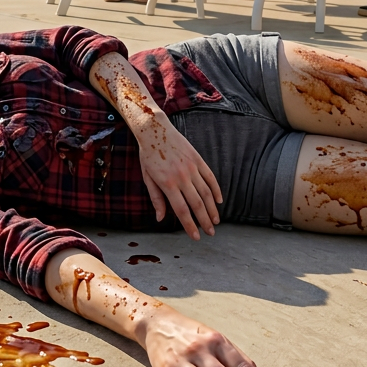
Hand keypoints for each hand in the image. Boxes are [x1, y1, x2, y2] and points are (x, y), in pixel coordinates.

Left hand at [132, 110, 221, 239]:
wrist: (154, 129)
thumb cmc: (148, 155)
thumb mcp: (147, 177)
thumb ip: (156, 198)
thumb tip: (160, 218)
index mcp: (168, 183)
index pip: (182, 210)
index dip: (190, 225)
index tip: (196, 237)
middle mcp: (182, 177)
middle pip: (197, 204)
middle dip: (205, 221)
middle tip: (211, 233)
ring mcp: (191, 167)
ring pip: (206, 192)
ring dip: (212, 209)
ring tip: (216, 221)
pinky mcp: (197, 159)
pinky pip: (210, 177)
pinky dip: (216, 190)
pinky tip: (218, 201)